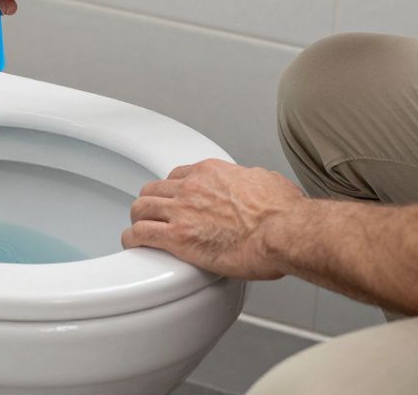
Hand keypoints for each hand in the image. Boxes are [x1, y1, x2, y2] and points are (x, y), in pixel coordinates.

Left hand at [122, 159, 303, 279]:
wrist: (285, 231)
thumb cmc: (285, 213)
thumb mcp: (267, 182)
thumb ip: (250, 183)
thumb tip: (256, 188)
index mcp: (212, 172)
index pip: (177, 176)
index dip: (172, 191)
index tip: (174, 202)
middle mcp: (192, 187)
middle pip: (154, 189)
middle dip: (151, 204)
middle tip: (154, 217)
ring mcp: (182, 210)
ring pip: (141, 208)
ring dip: (139, 219)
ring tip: (140, 230)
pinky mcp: (178, 237)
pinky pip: (140, 233)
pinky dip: (132, 238)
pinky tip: (133, 244)